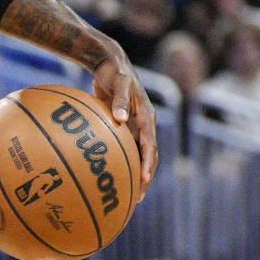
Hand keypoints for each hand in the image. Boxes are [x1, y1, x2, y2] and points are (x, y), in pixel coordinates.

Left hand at [91, 52, 158, 188]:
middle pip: (150, 155)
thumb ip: (120, 101)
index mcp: (146, 116)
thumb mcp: (119, 83)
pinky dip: (124, 161)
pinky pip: (127, 147)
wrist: (110, 63)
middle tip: (138, 197)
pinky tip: (112, 174)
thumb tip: (121, 119)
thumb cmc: (114, 73)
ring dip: (137, 172)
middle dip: (146, 176)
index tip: (142, 180)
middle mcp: (145, 123)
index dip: (147, 163)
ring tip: (130, 193)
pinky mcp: (126, 124)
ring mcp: (136, 125)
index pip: (150, 145)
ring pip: (140, 154)